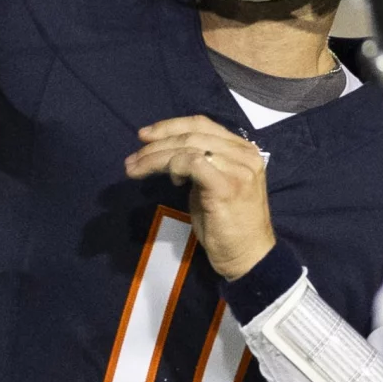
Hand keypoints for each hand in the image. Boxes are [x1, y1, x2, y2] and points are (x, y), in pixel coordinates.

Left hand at [125, 116, 276, 280]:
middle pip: (192, 133)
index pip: (202, 124)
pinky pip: (192, 163)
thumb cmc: (228, 226)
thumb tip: (168, 154)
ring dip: (155, 157)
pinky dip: (173, 167)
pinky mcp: (227, 185)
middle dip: (157, 143)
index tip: (144, 135)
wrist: (249, 257)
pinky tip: (170, 182)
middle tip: (133, 157)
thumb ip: (199, 166)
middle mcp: (244, 154)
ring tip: (135, 169)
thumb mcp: (213, 186)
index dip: (170, 126)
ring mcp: (238, 168)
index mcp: (242, 150)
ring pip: (188, 147)